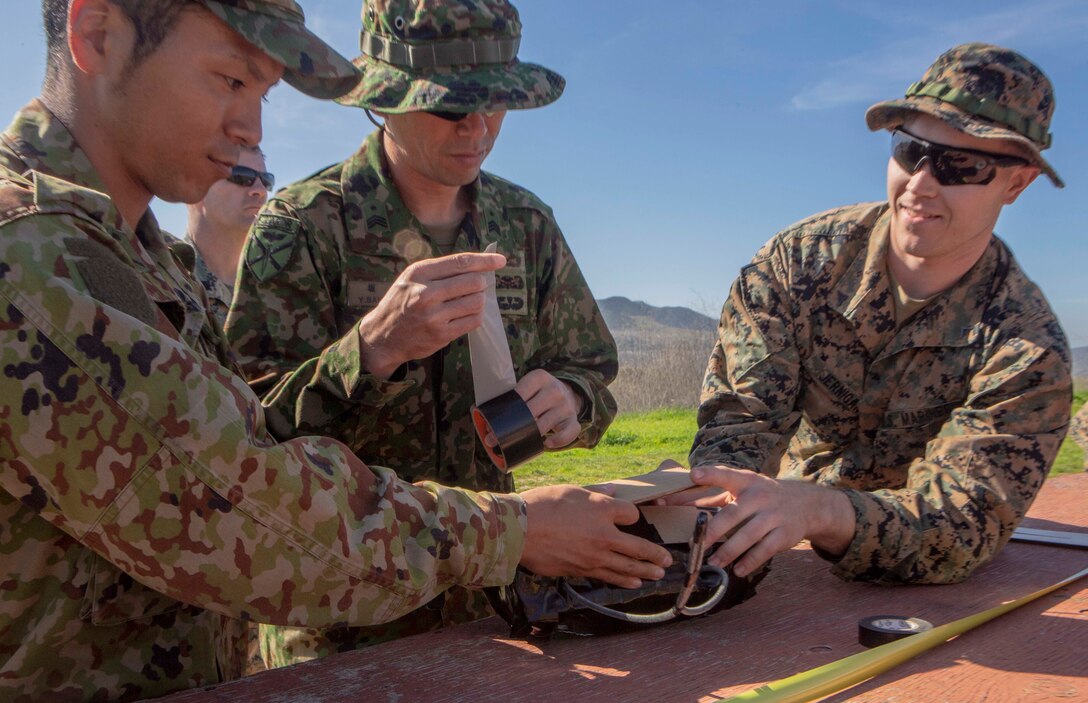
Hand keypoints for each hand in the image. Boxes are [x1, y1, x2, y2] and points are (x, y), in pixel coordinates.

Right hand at [358, 252, 505, 378]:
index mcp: (419, 273)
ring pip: (477, 302)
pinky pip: (473, 321)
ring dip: (479, 300)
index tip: (500, 261)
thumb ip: (441, 270)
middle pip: (473, 282)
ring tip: (468, 301)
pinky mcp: (441, 335)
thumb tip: (479, 265)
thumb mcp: (412, 277)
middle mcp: (425, 293)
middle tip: (474, 287)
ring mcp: (433, 316)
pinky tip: (466, 314)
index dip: (485, 261)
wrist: (383, 335)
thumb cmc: (402, 302)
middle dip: (480, 283)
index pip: (460, 263)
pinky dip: (475, 316)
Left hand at [484, 370, 583, 449]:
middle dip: (512, 428)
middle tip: (493, 440)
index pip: (521, 392)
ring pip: (545, 424)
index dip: (506, 409)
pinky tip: (547, 444)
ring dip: (530, 436)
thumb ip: (511, 397)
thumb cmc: (538, 393)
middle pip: (531, 411)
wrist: (568, 393)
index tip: (491, 424)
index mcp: (540, 377)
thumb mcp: (528, 386)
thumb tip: (479, 415)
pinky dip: (558, 440)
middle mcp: (554, 390)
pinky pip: (568, 433)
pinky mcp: (573, 420)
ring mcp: (566, 406)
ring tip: (515, 443)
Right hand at [519, 485, 672, 587]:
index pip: (631, 514)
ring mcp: (593, 556)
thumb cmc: (542, 504)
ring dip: (645, 571)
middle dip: (655, 554)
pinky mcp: (581, 570)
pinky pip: (607, 576)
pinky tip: (633, 582)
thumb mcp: (570, 490)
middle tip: (667, 559)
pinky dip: (623, 580)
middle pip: (638, 547)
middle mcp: (603, 535)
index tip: (630, 516)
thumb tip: (610, 491)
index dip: (633, 515)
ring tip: (657, 574)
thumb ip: (593, 494)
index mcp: (602, 510)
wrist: (519, 530)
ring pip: (627, 567)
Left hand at [685, 465, 855, 577]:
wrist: (806, 504)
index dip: (710, 474)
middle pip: (733, 514)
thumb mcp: (743, 488)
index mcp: (746, 482)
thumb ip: (714, 495)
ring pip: (748, 536)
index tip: (693, 475)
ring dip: (728, 551)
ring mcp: (774, 516)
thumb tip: (679, 501)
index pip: (726, 476)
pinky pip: (765, 550)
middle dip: (713, 531)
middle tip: (696, 544)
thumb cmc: (762, 496)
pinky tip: (737, 570)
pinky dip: (750, 561)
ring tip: (712, 562)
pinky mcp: (785, 534)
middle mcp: (760, 497)